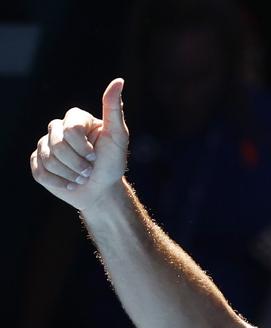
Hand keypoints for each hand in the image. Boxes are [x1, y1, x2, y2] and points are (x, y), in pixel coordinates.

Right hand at [29, 78, 128, 213]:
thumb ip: (113, 109)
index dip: (84, 148)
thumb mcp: (118, 136)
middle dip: (78, 164)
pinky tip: (70, 183)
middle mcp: (58, 129)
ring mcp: (45, 145)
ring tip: (82, 177)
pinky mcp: (38, 164)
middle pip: (58, 145)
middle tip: (90, 170)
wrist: (102, 190)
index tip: (97, 156)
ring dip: (70, 175)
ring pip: (48, 160)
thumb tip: (119, 80)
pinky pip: (40, 172)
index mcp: (75, 119)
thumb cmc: (112, 163)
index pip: (70, 130)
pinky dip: (59, 183)